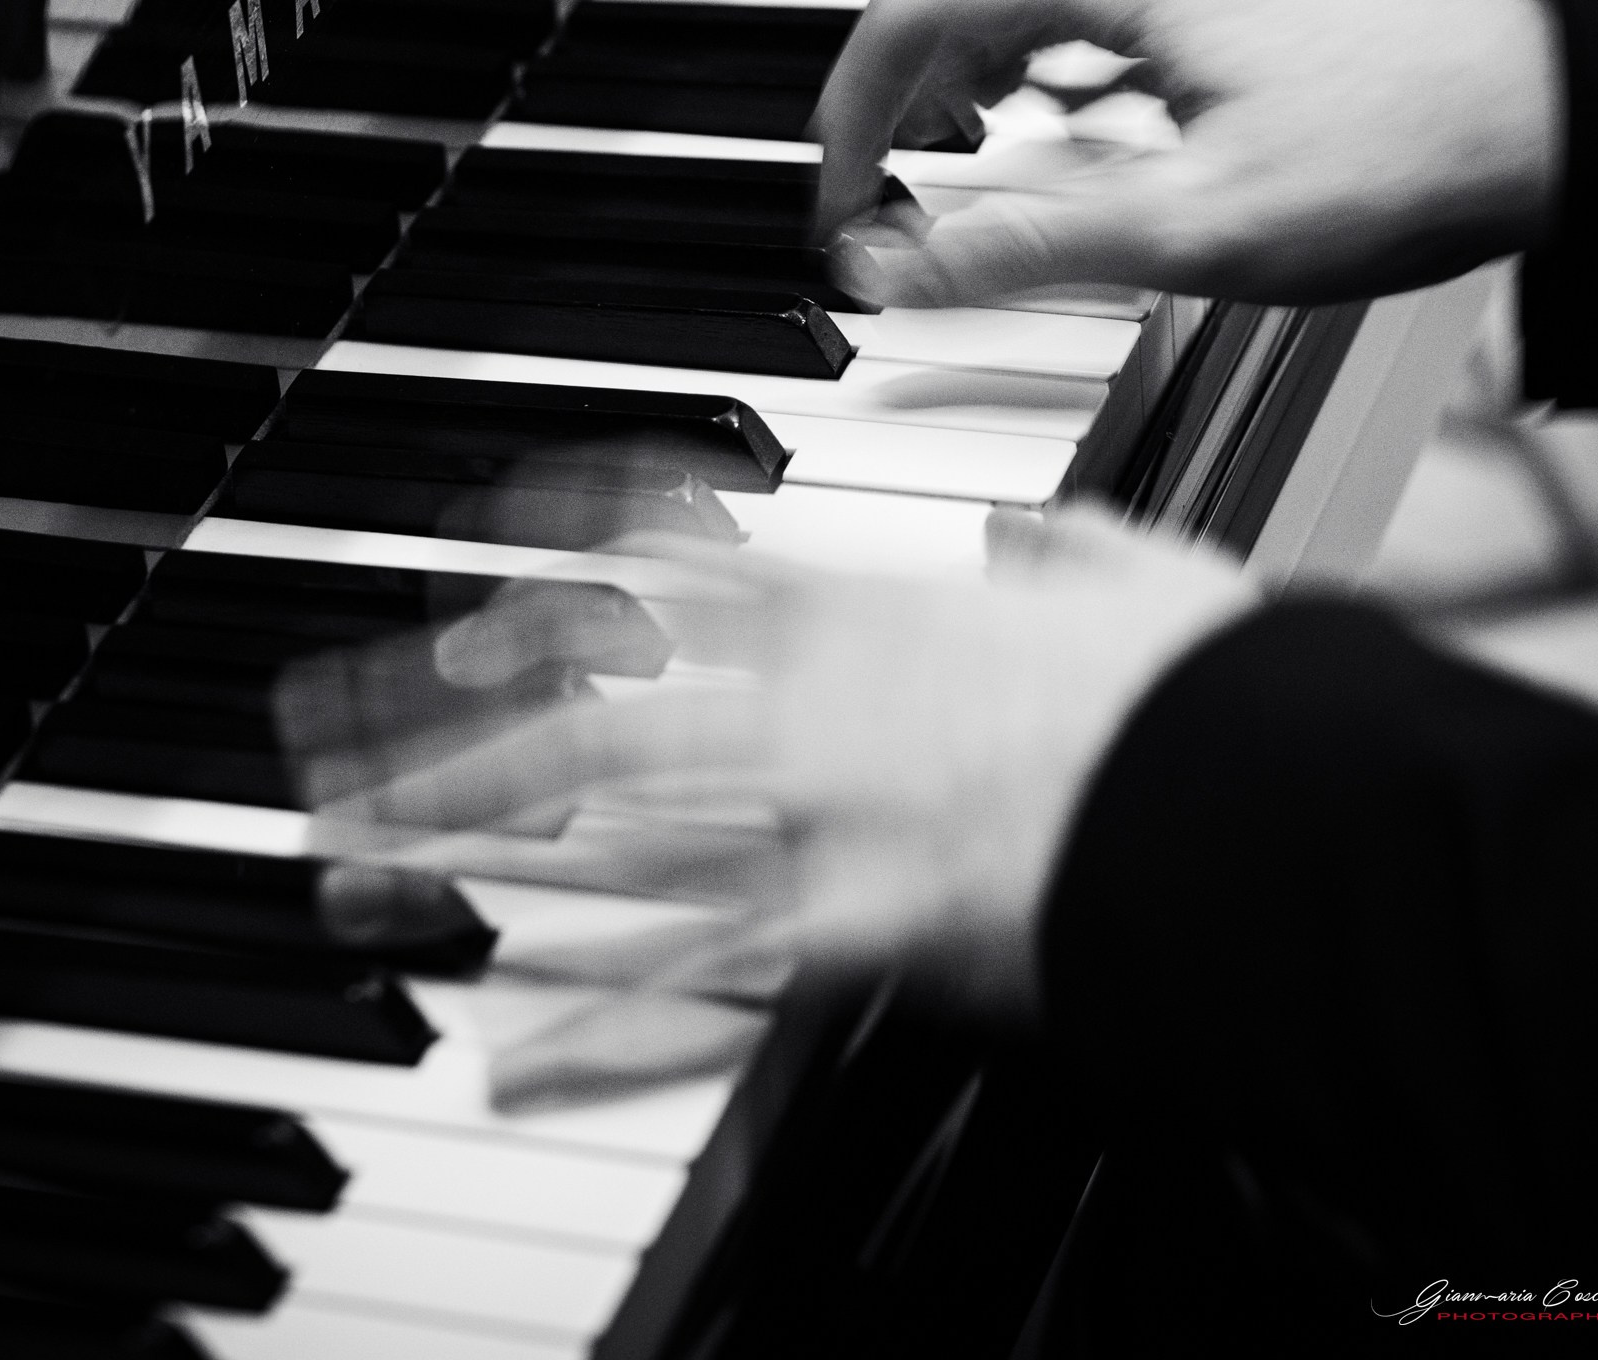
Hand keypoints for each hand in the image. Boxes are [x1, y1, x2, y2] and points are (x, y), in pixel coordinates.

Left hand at [309, 507, 1256, 1065]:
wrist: (1270, 791)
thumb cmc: (1208, 679)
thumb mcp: (1129, 568)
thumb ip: (1055, 548)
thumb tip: (1031, 539)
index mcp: (867, 602)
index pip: (667, 556)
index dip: (549, 563)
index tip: (467, 582)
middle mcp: (809, 703)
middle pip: (579, 712)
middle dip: (435, 733)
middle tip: (327, 753)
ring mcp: (820, 822)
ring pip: (596, 842)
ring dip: (463, 862)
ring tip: (355, 883)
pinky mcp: (860, 943)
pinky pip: (699, 989)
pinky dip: (598, 1028)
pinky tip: (508, 1060)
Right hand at [812, 0, 1562, 306]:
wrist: (1549, 119)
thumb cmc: (1398, 158)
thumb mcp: (1189, 232)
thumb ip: (1021, 248)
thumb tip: (884, 268)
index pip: (920, 8)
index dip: (852, 103)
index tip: (841, 188)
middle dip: (902, 49)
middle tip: (886, 143)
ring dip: (974, 30)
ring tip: (966, 124)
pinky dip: (1048, 23)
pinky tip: (1073, 98)